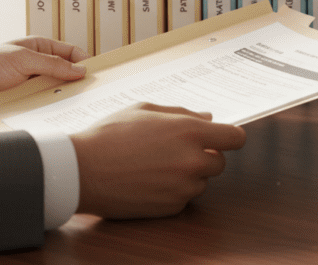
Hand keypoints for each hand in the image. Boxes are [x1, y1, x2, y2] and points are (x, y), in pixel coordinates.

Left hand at [0, 36, 88, 110]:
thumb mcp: (23, 60)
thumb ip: (52, 65)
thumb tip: (81, 71)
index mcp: (41, 48)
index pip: (72, 53)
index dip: (86, 62)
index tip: (99, 74)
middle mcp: (40, 65)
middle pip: (67, 74)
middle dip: (78, 83)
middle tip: (94, 95)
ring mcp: (33, 84)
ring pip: (57, 91)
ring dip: (65, 98)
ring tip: (80, 108)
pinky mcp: (26, 100)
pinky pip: (44, 104)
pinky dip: (52, 108)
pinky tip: (61, 115)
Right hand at [70, 103, 246, 218]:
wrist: (81, 171)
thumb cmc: (109, 135)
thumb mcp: (145, 111)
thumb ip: (182, 114)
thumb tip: (207, 118)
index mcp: (190, 132)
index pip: (235, 138)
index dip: (230, 137)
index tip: (223, 138)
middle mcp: (192, 161)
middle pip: (220, 162)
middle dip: (204, 156)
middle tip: (176, 150)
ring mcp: (183, 187)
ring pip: (201, 182)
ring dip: (188, 175)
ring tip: (156, 165)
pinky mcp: (171, 207)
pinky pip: (184, 199)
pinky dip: (173, 192)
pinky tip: (149, 181)